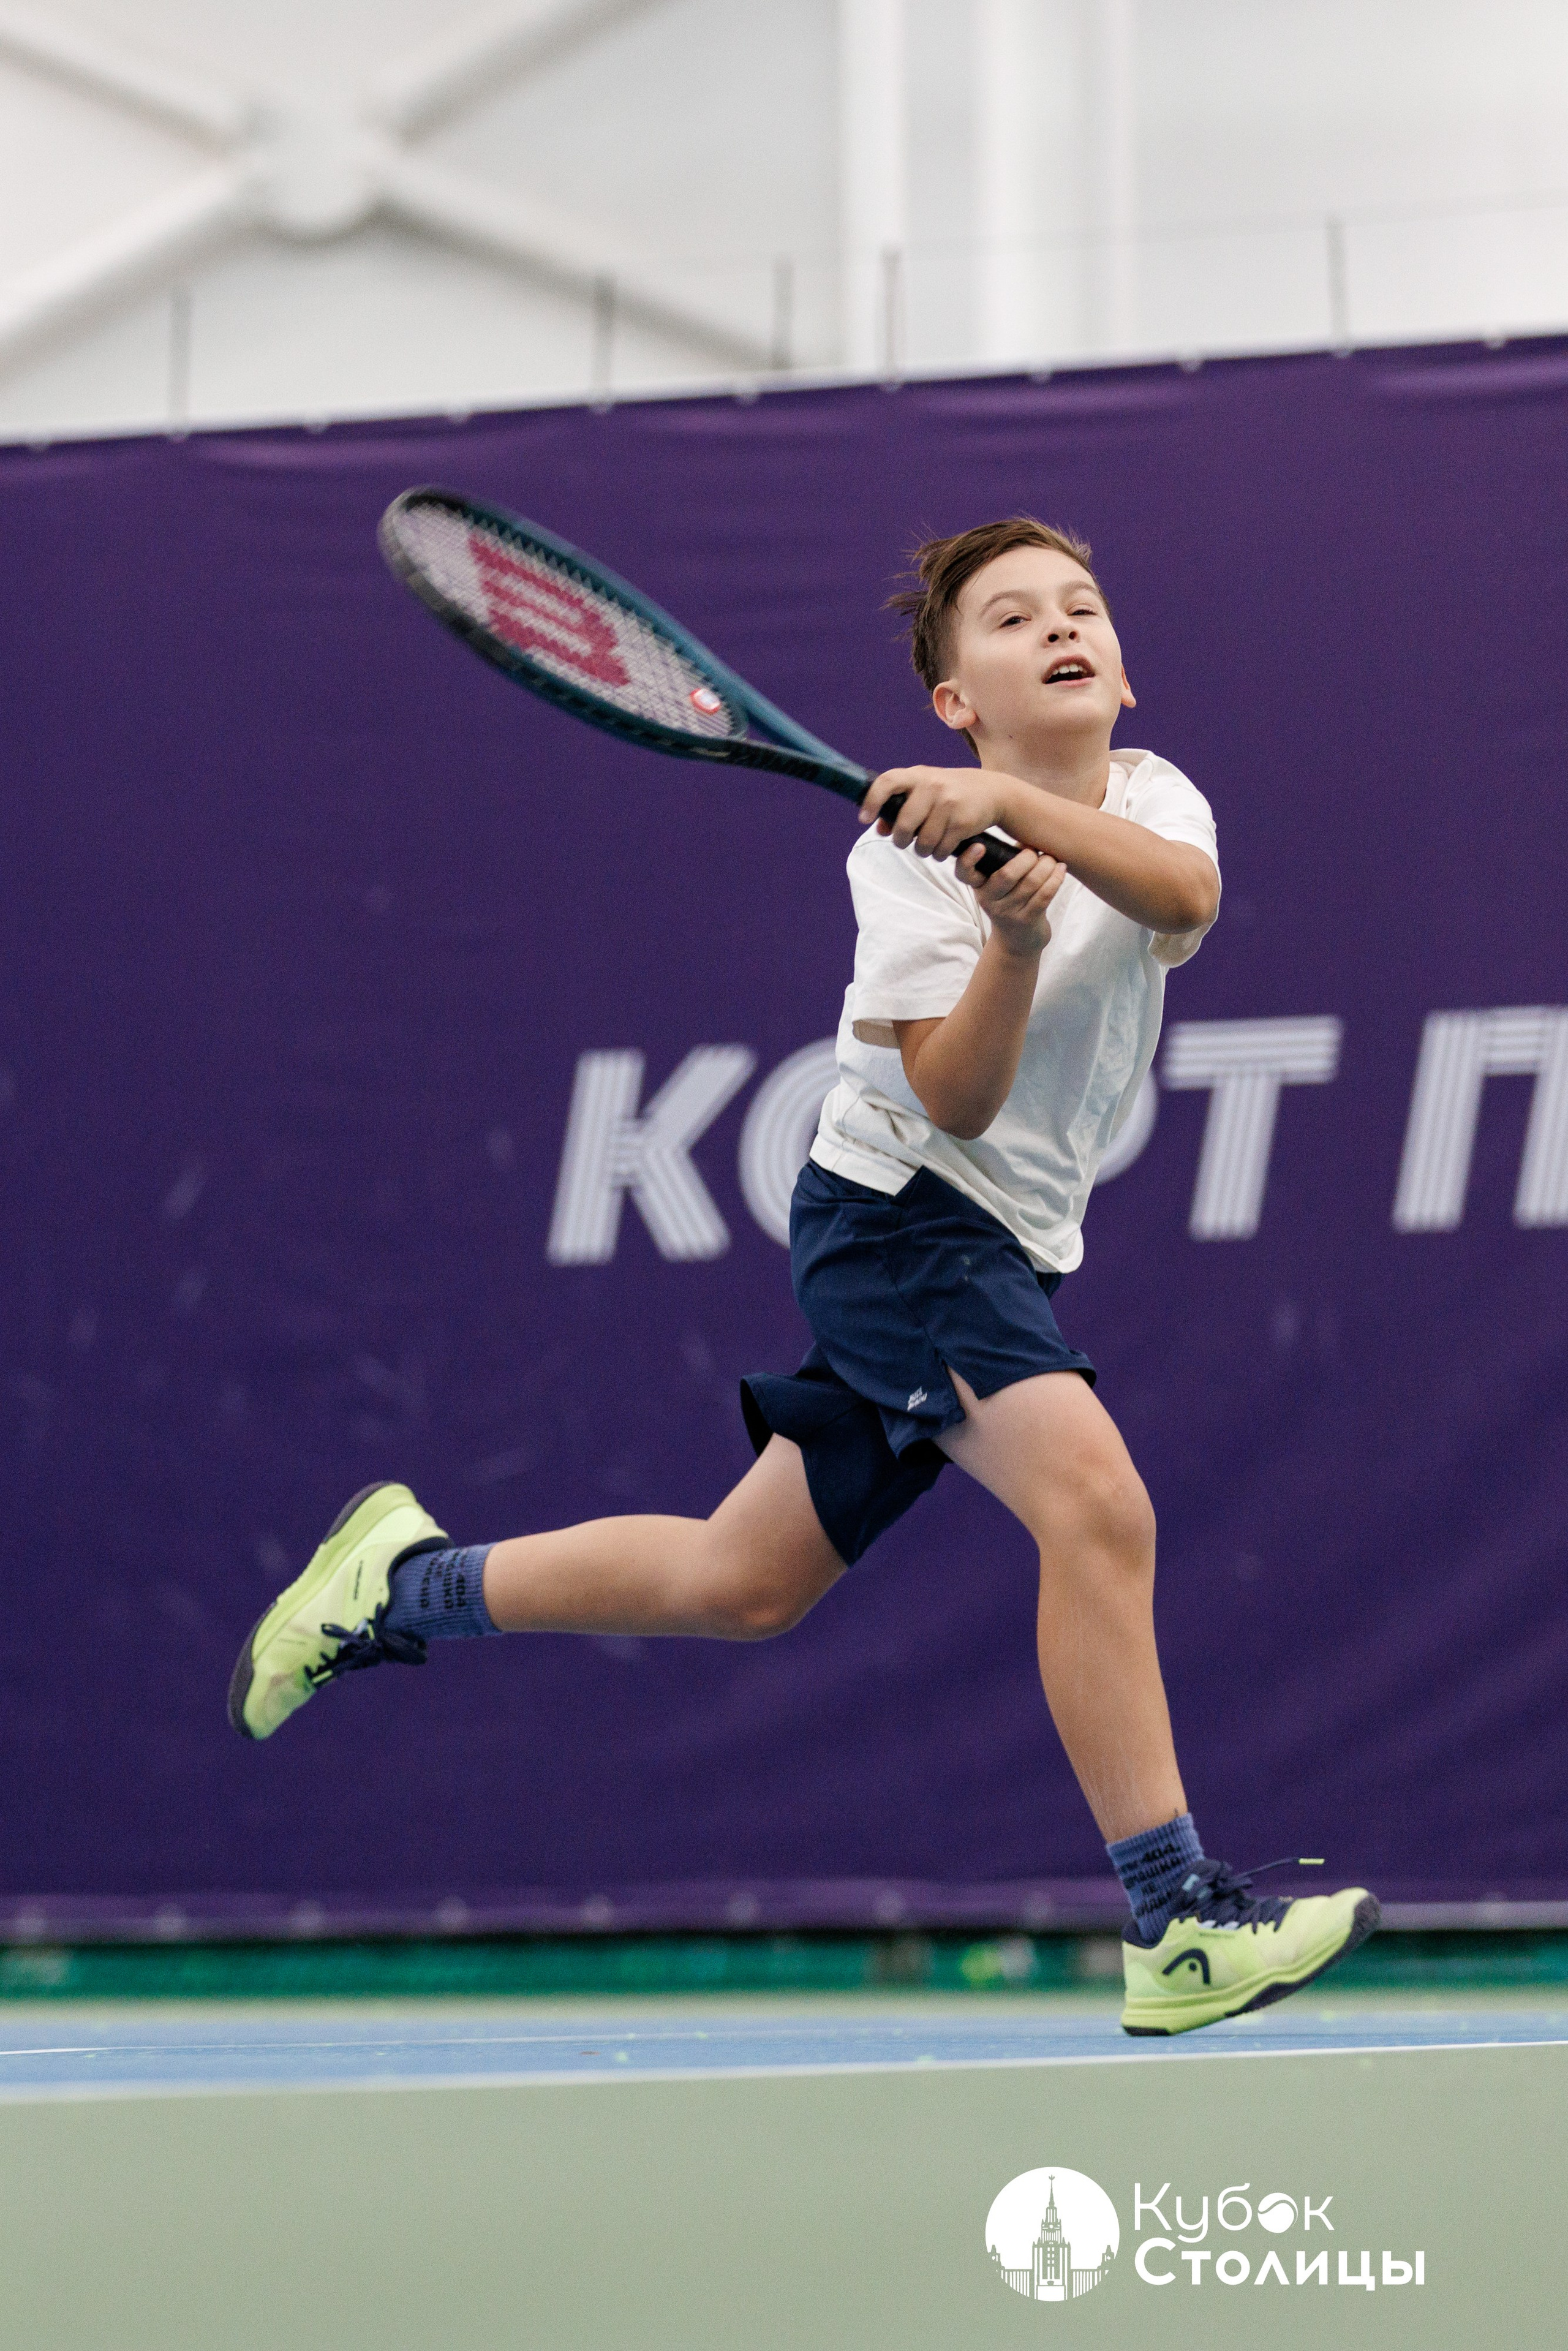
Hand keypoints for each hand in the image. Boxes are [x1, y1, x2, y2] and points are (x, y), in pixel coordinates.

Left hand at [859, 765, 1011, 860]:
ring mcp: (949, 803)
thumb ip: (900, 805)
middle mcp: (932, 786)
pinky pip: (941, 849)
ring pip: (923, 842)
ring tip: (927, 845)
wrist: (991, 791)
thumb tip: (880, 828)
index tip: (864, 819)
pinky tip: (944, 847)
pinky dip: (940, 854)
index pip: (887, 782)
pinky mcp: (963, 822)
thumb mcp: (924, 790)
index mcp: (918, 775)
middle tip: (904, 842)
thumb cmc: (948, 792)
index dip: (872, 801)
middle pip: (904, 824)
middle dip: (901, 839)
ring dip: (922, 850)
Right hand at [956, 840, 1066, 955]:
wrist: (1017, 940)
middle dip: (1028, 858)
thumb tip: (1025, 834)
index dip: (968, 859)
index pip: (964, 872)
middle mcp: (988, 900)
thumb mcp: (1001, 883)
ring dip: (1047, 866)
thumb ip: (1008, 858)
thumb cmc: (1011, 901)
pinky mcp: (1027, 920)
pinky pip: (1044, 894)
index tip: (980, 847)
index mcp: (979, 886)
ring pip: (1031, 882)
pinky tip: (1061, 869)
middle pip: (1007, 874)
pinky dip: (1056, 878)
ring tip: (1053, 860)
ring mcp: (1007, 912)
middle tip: (1036, 853)